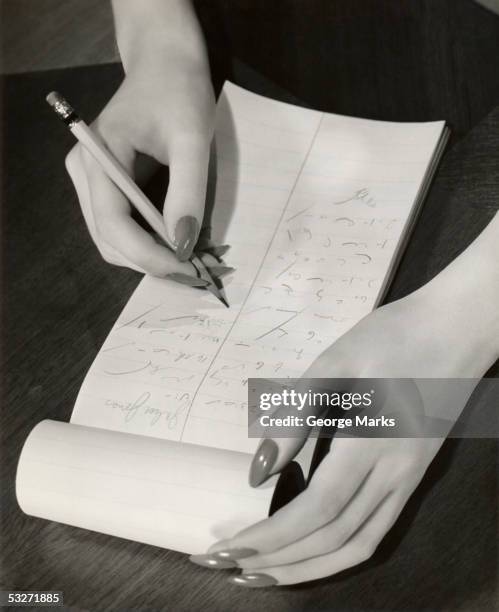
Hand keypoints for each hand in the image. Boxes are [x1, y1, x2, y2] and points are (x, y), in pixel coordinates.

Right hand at [66, 39, 214, 275]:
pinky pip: (121, 227)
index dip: (147, 254)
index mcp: (98, 157)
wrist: (165, 64)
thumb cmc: (179, 91)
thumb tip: (183, 244)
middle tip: (194, 271)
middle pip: (109, 239)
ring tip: (188, 260)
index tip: (187, 268)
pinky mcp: (104, 186)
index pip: (112, 223)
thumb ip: (187, 191)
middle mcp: (84, 173)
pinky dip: (147, 243)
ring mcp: (90, 181)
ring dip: (149, 256)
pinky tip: (175, 242)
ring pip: (113, 239)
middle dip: (150, 261)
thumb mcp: (191, 138)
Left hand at [192, 275, 497, 584]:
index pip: (318, 508)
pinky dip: (341, 552)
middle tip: (228, 567)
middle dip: (279, 560)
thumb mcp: (335, 363)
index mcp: (374, 442)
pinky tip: (314, 554)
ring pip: (360, 544)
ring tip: (264, 575)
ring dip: (309, 567)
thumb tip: (259, 473)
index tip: (228, 548)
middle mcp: (396, 474)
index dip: (272, 536)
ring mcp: (410, 479)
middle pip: (335, 536)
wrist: (455, 328)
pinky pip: (377, 530)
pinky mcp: (413, 476)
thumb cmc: (391, 336)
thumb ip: (297, 416)